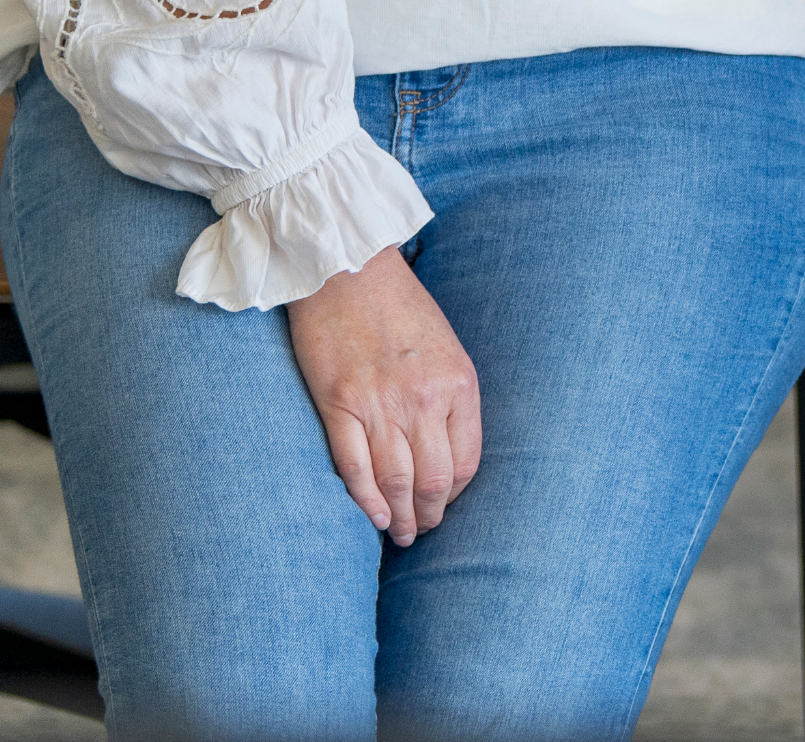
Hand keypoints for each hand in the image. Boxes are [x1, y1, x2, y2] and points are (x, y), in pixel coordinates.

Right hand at [287, 251, 479, 546]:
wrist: (347, 269)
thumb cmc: (400, 306)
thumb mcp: (447, 347)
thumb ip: (451, 397)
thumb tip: (447, 451)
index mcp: (458, 383)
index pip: (467, 461)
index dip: (458, 493)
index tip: (448, 503)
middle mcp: (423, 399)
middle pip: (433, 480)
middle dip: (431, 514)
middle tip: (425, 530)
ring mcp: (379, 405)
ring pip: (395, 482)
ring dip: (402, 517)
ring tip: (403, 535)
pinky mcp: (338, 405)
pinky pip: (354, 468)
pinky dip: (366, 501)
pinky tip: (375, 519)